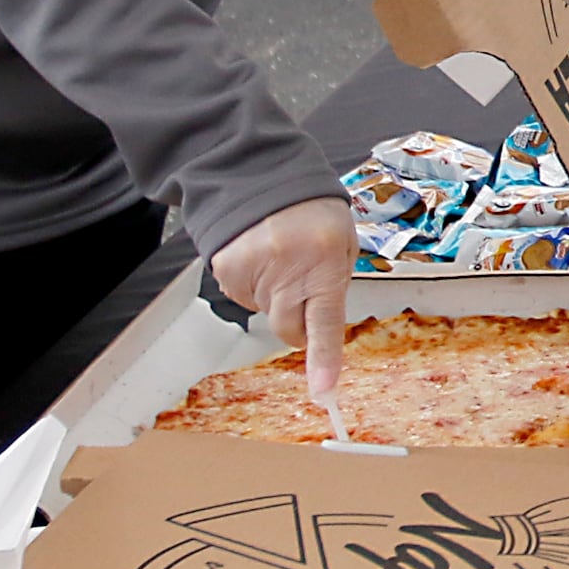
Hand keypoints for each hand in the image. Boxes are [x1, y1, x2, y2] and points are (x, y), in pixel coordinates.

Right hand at [210, 197, 354, 400]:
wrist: (263, 177)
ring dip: (276, 296)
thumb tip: (321, 323)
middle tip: (304, 289)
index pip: (325, 323)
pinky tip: (261, 256)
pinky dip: (255, 285)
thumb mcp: (342, 243)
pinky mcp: (227, 271)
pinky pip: (245, 298)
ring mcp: (253, 272)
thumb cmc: (312, 210)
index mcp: (323, 262)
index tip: (323, 390)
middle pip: (289, 329)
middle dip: (299, 322)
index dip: (324, 360)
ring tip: (281, 257)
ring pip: (266, 313)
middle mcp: (286, 271)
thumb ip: (333, 284)